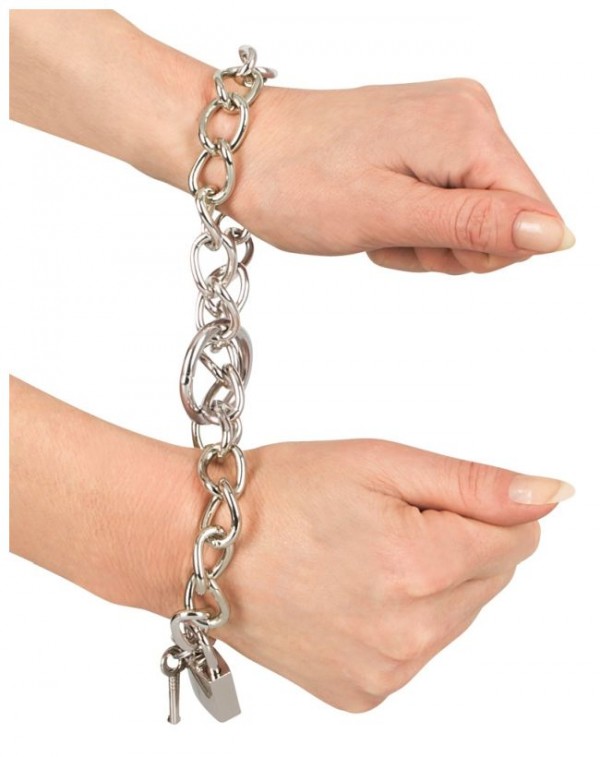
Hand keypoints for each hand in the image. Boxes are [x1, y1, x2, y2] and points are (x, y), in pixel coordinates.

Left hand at [9, 12, 574, 273]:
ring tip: (374, 220)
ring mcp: (445, 122)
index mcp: (468, 128)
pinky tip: (374, 209)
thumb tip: (555, 236)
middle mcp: (467, 114)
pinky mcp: (422, 135)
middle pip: (502, 216)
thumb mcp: (391, 216)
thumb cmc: (298, 181)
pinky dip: (411, 219)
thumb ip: (478, 225)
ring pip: (471, 214)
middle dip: (445, 246)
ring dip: (423, 237)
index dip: (479, 251)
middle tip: (388, 233)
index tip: (420, 243)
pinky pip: (444, 198)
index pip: (530, 215)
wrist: (240, 150)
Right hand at [198, 438, 572, 711]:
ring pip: (457, 616)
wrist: (202, 548)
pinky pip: (418, 649)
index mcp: (420, 566)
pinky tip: (351, 592)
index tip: (418, 500)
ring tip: (359, 556)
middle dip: (451, 544)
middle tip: (380, 523)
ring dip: (428, 582)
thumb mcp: (381, 463)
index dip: (473, 509)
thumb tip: (552, 495)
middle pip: (489, 579)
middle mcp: (411, 633)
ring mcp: (387, 670)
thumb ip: (476, 484)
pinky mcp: (364, 693)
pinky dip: (400, 618)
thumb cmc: (282, 494)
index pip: (516, 538)